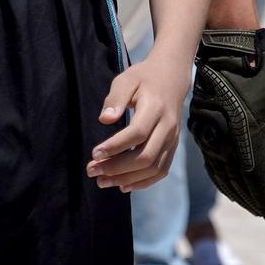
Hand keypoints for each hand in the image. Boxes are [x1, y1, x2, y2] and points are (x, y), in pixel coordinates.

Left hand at [88, 52, 189, 193]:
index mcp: (155, 107)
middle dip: (117, 168)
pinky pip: (161, 171)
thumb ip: (115, 98)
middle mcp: (167, 126)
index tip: (94, 153)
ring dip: (127, 179)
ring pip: (153, 168)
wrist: (171, 78)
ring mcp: (172, 139)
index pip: (137, 133)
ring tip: (102, 182)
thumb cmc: (143, 78)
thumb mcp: (126, 79)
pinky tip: (122, 185)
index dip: (115, 146)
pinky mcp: (172, 147)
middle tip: (92, 171)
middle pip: (146, 156)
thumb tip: (104, 120)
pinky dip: (143, 182)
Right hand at [188, 28, 264, 223]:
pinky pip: (209, 159)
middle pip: (235, 179)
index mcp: (245, 128)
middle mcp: (222, 133)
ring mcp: (207, 130)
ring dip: (234, 191)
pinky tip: (229, 184)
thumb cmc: (261, 70)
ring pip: (219, 172)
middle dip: (251, 199)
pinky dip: (220, 176)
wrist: (226, 44)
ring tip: (250, 204)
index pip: (255, 175)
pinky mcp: (199, 125)